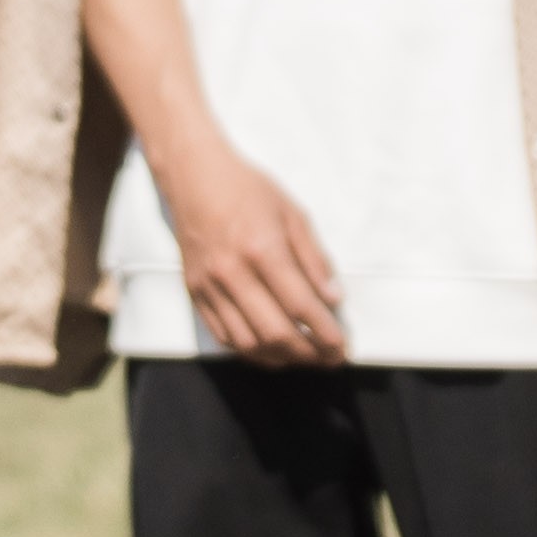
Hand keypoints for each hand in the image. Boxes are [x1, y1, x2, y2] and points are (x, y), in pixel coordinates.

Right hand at [161, 137, 347, 365]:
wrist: (194, 178)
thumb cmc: (248, 190)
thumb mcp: (293, 214)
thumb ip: (314, 258)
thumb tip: (332, 299)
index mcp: (263, 249)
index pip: (301, 306)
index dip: (326, 334)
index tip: (342, 347)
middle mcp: (233, 273)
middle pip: (275, 333)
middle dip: (308, 354)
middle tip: (329, 358)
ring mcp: (210, 286)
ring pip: (247, 342)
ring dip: (281, 358)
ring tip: (303, 358)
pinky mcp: (195, 292)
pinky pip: (223, 335)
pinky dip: (250, 351)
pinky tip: (271, 349)